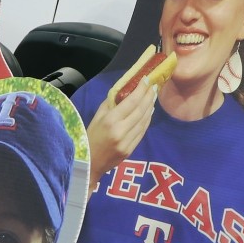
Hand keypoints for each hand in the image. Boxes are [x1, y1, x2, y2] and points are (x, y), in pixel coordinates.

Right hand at [88, 65, 158, 179]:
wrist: (89, 163)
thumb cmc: (90, 136)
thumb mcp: (97, 117)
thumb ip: (111, 104)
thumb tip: (124, 90)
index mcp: (110, 120)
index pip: (131, 102)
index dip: (141, 90)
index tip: (147, 80)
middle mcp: (120, 130)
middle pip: (140, 110)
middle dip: (149, 96)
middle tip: (154, 86)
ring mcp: (127, 142)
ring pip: (144, 121)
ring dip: (150, 107)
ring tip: (153, 96)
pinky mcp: (131, 149)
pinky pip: (142, 131)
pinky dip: (147, 120)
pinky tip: (149, 111)